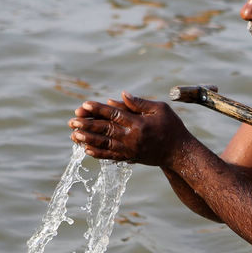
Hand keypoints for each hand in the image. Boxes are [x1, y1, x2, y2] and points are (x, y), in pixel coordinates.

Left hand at [69, 92, 187, 165]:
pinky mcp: (131, 157)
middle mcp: (132, 137)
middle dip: (87, 125)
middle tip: (71, 121)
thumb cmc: (172, 127)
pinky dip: (98, 153)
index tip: (83, 105)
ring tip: (74, 136)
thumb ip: (140, 103)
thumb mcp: (161, 109)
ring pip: (105, 144)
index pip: (114, 114)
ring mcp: (130, 149)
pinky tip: (86, 150)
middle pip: (105, 130)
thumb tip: (121, 95)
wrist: (179, 153)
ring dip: (88, 140)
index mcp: (139, 123)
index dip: (98, 109)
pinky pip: (111, 156)